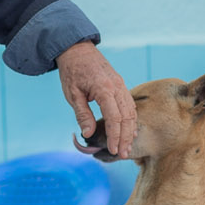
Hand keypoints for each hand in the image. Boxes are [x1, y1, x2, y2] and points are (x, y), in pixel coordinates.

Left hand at [56, 41, 134, 156]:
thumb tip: (88, 134)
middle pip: (126, 117)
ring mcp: (121, 85)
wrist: (77, 50)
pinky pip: (130, 105)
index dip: (114, 136)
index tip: (113, 150)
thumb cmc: (72, 71)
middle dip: (125, 138)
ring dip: (130, 131)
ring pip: (131, 112)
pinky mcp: (120, 85)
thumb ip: (82, 114)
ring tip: (127, 147)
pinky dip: (131, 119)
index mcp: (104, 89)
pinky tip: (129, 131)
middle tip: (123, 155)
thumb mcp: (72, 94)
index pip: (114, 118)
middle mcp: (117, 87)